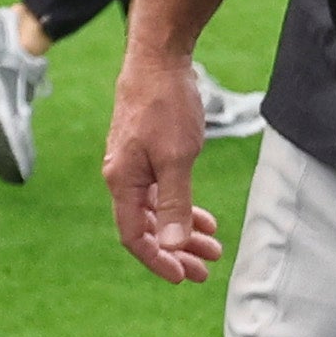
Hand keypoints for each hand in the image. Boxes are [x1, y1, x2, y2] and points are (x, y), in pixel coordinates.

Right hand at [104, 50, 224, 284]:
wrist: (159, 60)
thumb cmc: (165, 105)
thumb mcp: (177, 158)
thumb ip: (176, 203)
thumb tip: (173, 246)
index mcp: (123, 182)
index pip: (136, 236)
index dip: (158, 259)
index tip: (183, 276)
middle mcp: (122, 178)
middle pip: (148, 228)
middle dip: (177, 251)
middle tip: (205, 270)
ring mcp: (133, 165)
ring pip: (158, 210)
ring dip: (183, 231)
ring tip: (213, 248)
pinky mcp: (145, 153)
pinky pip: (161, 191)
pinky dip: (182, 207)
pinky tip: (204, 218)